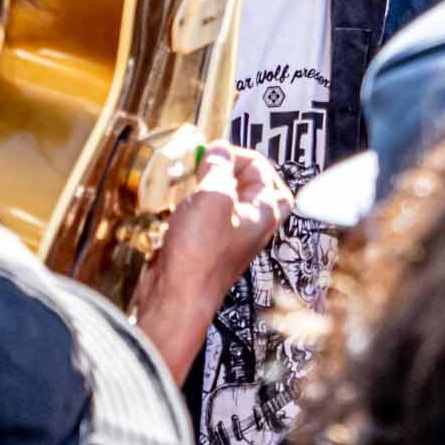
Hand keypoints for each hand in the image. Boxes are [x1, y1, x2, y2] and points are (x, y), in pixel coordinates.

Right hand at [132, 141, 292, 381]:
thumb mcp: (211, 198)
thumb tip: (219, 150)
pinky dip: (200, 203)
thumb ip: (218, 168)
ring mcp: (233, 235)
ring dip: (213, 185)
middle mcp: (254, 223)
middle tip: (209, 163)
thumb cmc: (200, 256)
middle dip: (231, 168)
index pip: (260, 167)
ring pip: (232, 199)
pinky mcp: (212, 244)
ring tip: (194, 182)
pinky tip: (184, 205)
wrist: (180, 294)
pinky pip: (212, 215)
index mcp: (264, 210)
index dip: (233, 154)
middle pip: (254, 184)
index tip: (209, 153)